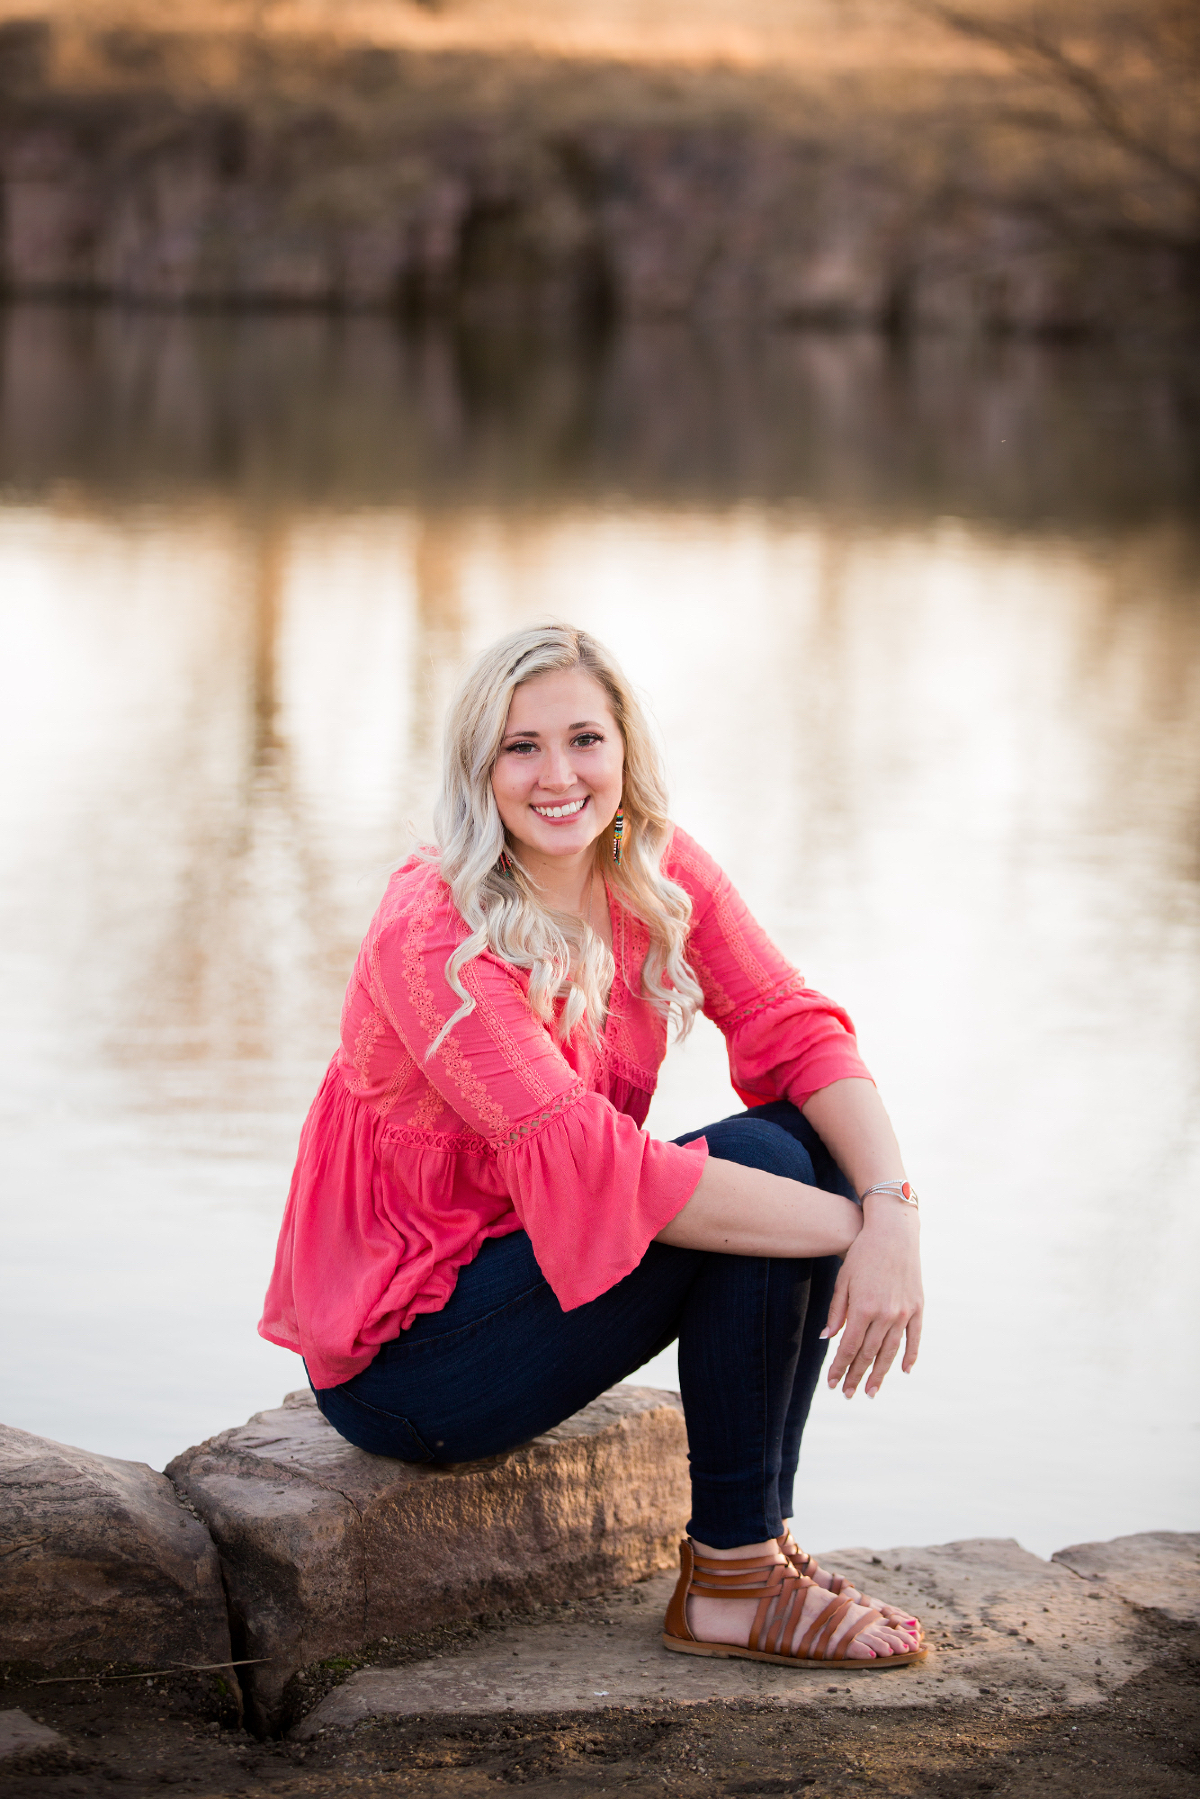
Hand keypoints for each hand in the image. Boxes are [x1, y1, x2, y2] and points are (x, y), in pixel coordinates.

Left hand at [820, 1199, 922, 1398]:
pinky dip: (909, 1356)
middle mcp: (885, 1314)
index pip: (848, 1347)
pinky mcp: (918, 1307)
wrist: (894, 1232)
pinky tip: (904, 1371)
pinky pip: (914, 1338)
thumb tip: (827, 1338)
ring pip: (890, 1352)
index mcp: (863, 1307)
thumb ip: (837, 1310)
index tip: (832, 1383)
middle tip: (849, 1394)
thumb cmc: (863, 1253)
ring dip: (880, 1374)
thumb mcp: (843, 1279)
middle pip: (868, 1354)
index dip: (839, 1367)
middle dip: (857, 1376)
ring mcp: (904, 1312)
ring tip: (872, 1392)